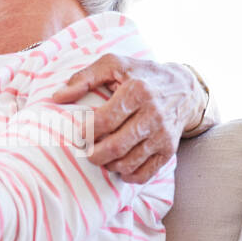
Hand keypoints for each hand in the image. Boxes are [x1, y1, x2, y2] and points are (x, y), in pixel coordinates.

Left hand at [52, 55, 204, 182]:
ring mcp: (163, 135)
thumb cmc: (140, 74)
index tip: (80, 132)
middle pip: (114, 147)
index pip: (103, 121)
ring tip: (102, 156)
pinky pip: (144, 174)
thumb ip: (84, 78)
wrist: (183, 88)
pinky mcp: (169, 150)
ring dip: (109, 165)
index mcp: (137, 91)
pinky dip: (127, 175)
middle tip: (87, 151)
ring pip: (128, 163)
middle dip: (93, 154)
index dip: (86, 131)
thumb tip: (57, 97)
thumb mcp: (113, 64)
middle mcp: (153, 114)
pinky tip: (119, 164)